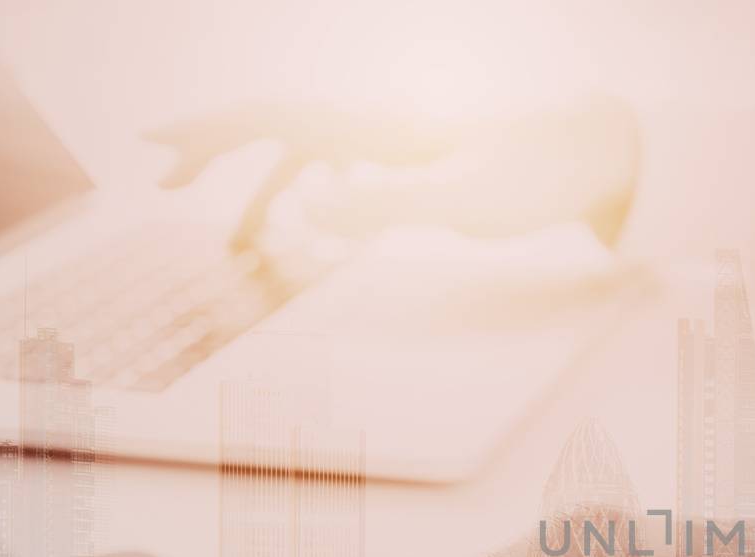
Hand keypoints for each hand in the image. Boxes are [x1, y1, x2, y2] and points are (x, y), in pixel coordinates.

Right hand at [147, 95, 640, 249]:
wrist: (604, 150)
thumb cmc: (542, 178)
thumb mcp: (467, 204)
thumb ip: (386, 205)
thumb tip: (306, 207)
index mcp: (379, 124)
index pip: (272, 117)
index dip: (206, 132)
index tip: (149, 148)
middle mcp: (383, 123)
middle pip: (278, 125)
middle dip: (216, 152)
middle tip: (166, 183)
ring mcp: (403, 138)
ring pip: (312, 152)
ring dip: (264, 187)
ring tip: (235, 243)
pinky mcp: (426, 156)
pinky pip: (350, 163)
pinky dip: (315, 184)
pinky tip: (314, 209)